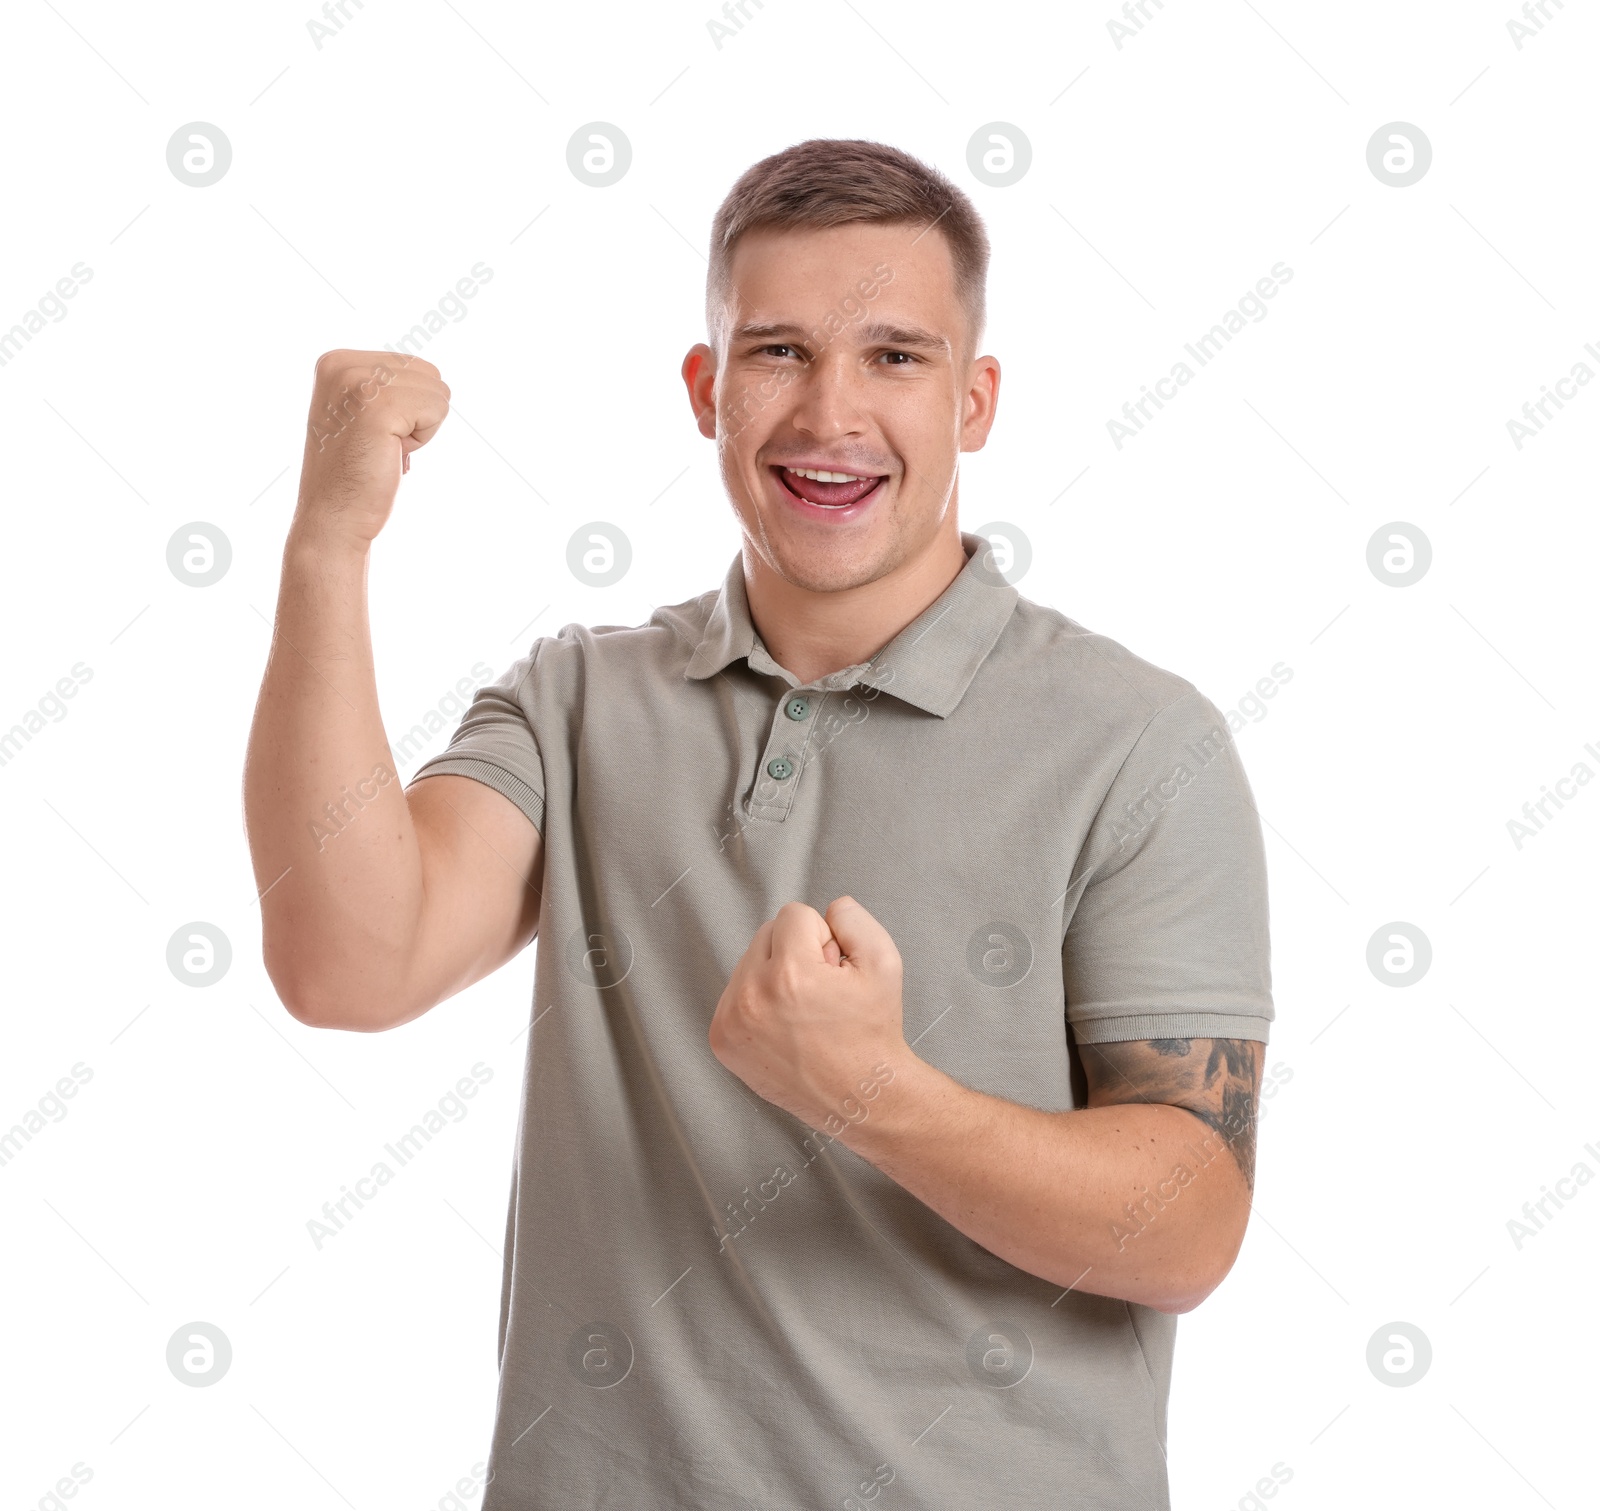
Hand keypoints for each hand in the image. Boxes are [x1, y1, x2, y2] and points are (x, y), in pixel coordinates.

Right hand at [292, 348, 450, 547]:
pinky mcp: (380, 407)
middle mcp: (342, 364)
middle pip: (428, 372)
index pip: (412, 364)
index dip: (408, 406)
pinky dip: (423, 439)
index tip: (373, 431)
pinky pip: (437, 410)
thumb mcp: (362, 412)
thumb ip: (386, 384)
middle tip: (382, 443)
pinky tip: (391, 453)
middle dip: (418, 414)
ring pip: (437, 391)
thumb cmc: (355, 472)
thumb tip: (431, 376)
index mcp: (336, 361)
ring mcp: (359, 383)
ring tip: (384, 447)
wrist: (334, 516)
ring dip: (421, 428)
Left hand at [709, 896, 910, 1133]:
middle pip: (767, 933)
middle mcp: (752, 997)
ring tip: (805, 1011)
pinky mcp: (722, 1039)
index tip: (833, 971)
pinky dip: (759, 999)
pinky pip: (735, 991)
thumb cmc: (873, 1034)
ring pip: (750, 961)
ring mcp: (731, 1021)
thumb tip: (828, 908)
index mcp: (789, 975)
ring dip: (775, 974)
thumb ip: (854, 919)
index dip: (824, 937)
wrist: (861, 1096)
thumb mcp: (884, 963)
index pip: (794, 914)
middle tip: (822, 991)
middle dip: (796, 952)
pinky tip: (786, 1024)